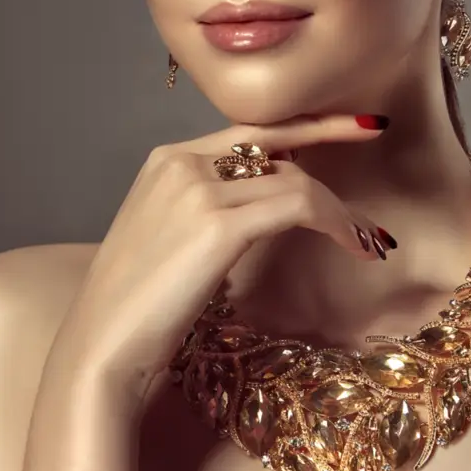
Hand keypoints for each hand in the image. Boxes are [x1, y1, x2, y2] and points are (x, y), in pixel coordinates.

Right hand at [54, 114, 393, 402]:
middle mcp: (181, 162)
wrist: (102, 345)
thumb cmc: (135, 304)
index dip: (305, 127)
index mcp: (165, 160)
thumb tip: (266, 202)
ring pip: (295, 181)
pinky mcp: (218, 224)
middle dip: (327, 155)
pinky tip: (356, 244)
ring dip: (338, 210)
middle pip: (276, 151)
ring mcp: (198, 189)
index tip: (351, 125)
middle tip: (368, 160)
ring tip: (364, 240)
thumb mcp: (167, 236)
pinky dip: (337, 221)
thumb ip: (207, 205)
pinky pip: (299, 205)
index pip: (248, 132)